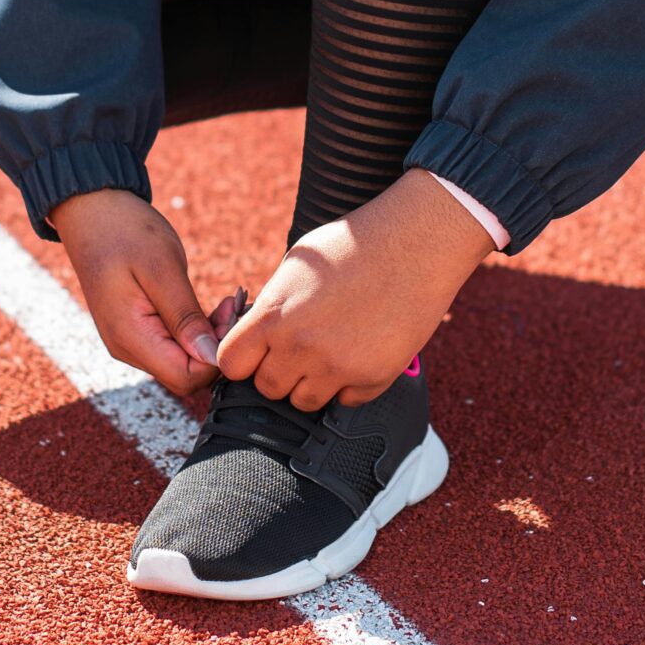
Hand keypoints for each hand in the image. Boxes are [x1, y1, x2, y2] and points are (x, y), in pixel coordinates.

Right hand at [49, 188, 226, 400]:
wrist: (91, 210)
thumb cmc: (124, 230)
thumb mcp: (162, 267)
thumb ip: (186, 316)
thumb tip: (212, 357)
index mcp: (130, 336)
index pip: (185, 377)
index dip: (216, 356)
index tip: (231, 315)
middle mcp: (127, 347)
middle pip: (185, 374)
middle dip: (216, 347)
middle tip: (234, 305)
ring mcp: (130, 340)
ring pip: (182, 361)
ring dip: (209, 338)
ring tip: (227, 302)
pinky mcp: (136, 329)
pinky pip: (173, 345)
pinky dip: (197, 331)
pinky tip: (212, 306)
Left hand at [216, 171, 494, 411]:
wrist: (414, 243)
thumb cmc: (353, 244)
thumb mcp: (295, 267)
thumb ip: (271, 307)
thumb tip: (255, 337)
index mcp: (273, 315)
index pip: (229, 364)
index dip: (242, 358)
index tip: (256, 350)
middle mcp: (300, 347)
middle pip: (267, 388)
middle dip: (278, 371)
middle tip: (300, 347)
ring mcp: (338, 367)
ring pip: (304, 401)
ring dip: (311, 382)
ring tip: (330, 349)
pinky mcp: (373, 378)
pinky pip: (346, 400)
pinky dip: (349, 384)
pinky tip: (361, 350)